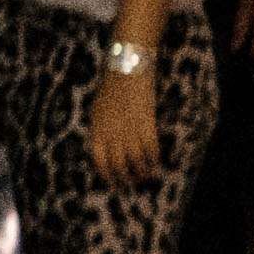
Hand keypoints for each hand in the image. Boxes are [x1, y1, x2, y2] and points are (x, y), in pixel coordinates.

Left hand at [89, 63, 162, 182]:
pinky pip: (151, 149)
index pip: (100, 161)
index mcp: (98, 130)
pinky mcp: (147, 125)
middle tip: (130, 183)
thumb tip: (106, 146)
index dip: (106, 175)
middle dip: (125, 178)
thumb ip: (101, 129)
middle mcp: (113, 134)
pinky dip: (154, 160)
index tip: (112, 183)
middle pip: (118, 165)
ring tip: (145, 177)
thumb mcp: (98, 109)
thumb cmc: (111, 87)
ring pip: (136, 161)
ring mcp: (130, 130)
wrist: (127, 70)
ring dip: (142, 172)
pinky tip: (156, 164)